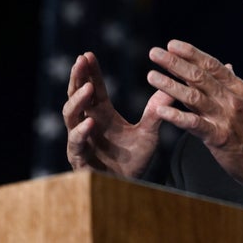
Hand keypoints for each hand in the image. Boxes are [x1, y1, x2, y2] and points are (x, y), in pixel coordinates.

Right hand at [63, 51, 173, 177]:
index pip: (93, 88)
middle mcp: (88, 124)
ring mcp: (81, 140)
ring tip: (88, 87)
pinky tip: (89, 123)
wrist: (130, 188)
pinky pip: (76, 144)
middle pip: (77, 95)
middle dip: (78, 77)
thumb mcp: (149, 133)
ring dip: (78, 100)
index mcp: (102, 115)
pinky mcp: (79, 159)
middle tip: (82, 60)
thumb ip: (156, 112)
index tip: (88, 54)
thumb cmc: (134, 159)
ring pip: (71, 116)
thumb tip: (171, 89)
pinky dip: (81, 132)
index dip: (90, 72)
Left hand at [148, 40, 242, 195]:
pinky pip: (194, 123)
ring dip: (170, 85)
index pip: (212, 65)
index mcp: (239, 88)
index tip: (172, 45)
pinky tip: (160, 109)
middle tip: (155, 53)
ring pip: (193, 96)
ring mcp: (226, 117)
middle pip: (199, 76)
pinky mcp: (219, 136)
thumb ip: (233, 85)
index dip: (191, 53)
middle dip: (174, 63)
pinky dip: (176, 116)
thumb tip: (227, 66)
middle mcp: (233, 98)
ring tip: (152, 76)